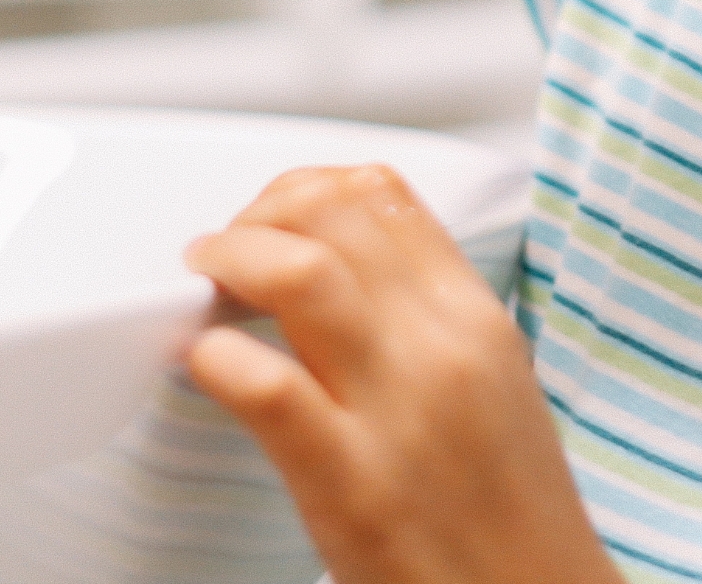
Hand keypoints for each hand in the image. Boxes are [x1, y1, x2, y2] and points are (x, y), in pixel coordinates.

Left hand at [183, 165, 617, 583]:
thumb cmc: (503, 512)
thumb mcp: (491, 386)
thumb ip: (424, 321)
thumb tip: (341, 271)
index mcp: (477, 320)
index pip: (384, 196)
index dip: (305, 189)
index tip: (271, 219)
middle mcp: (442, 349)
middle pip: (333, 213)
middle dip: (257, 214)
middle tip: (222, 251)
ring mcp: (397, 412)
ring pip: (301, 274)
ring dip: (230, 259)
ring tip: (203, 284)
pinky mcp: (350, 482)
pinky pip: (266, 387)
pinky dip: (214, 356)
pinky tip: (198, 361)